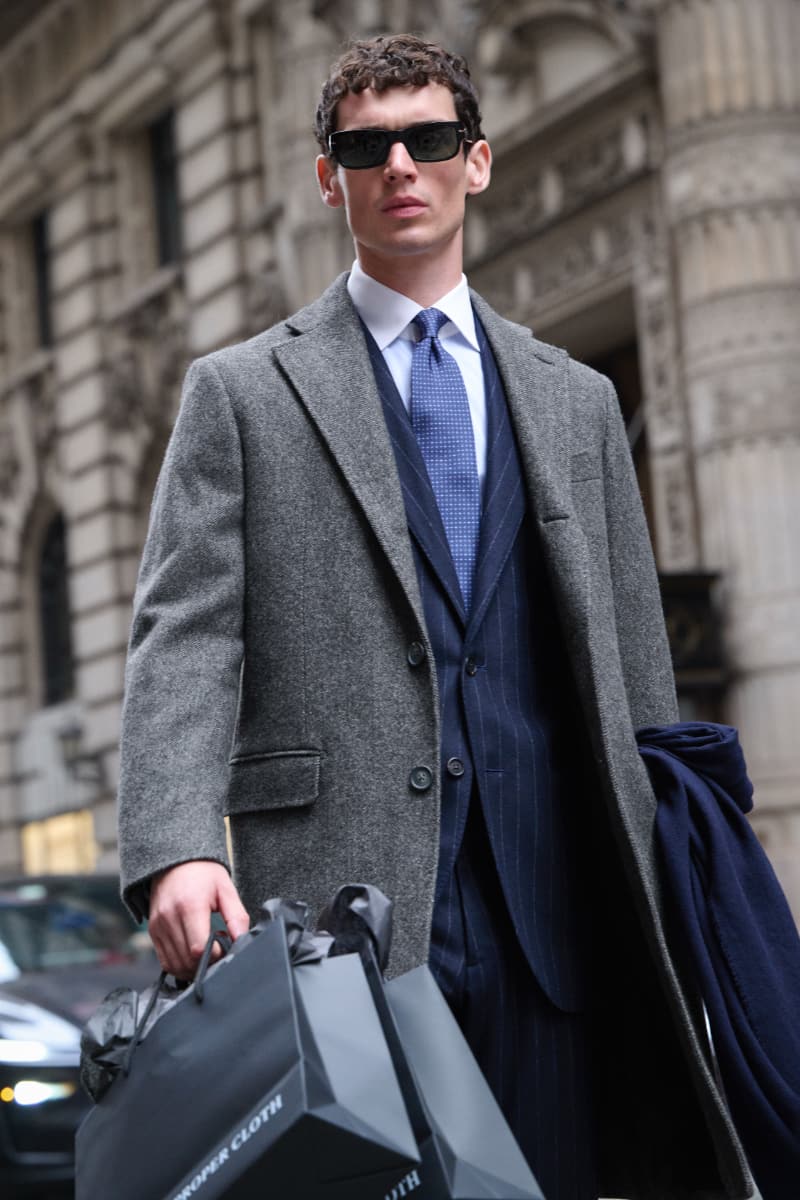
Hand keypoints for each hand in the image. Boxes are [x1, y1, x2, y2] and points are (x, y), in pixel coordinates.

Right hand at [147, 861, 250, 978]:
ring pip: (175, 964)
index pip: (199, 948)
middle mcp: (169, 918)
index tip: (224, 945)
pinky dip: (180, 965)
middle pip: (187, 960)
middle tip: (218, 951)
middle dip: (206, 963)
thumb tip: (242, 941)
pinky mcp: (153, 930)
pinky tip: (192, 955)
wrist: (175, 860)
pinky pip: (165, 960)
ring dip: (193, 968)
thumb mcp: (225, 889)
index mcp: (189, 906)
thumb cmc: (203, 873)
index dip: (215, 955)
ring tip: (206, 953)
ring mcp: (158, 926)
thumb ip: (237, 917)